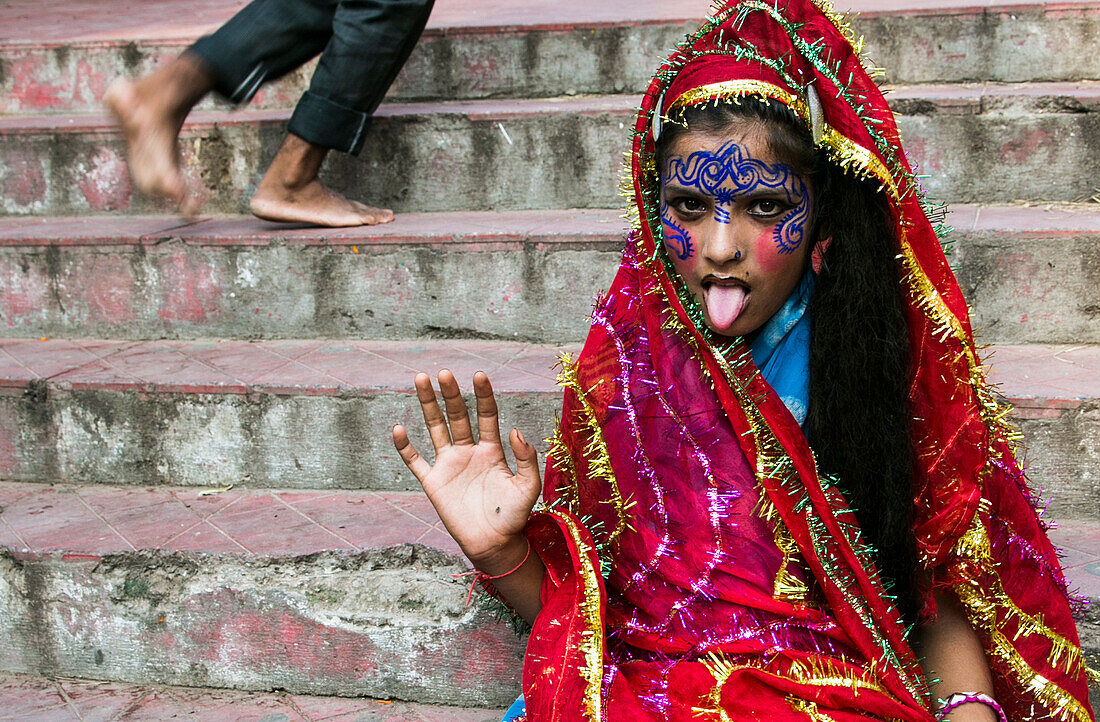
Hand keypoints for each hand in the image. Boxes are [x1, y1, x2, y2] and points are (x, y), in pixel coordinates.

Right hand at [392, 370, 541, 574]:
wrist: (494, 544)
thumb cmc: (514, 516)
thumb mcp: (528, 486)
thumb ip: (525, 458)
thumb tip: (514, 429)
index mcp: (492, 449)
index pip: (487, 415)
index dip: (483, 395)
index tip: (479, 375)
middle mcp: (469, 452)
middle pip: (457, 415)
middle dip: (451, 394)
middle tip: (444, 372)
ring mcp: (449, 465)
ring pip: (436, 428)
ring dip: (428, 405)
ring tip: (421, 380)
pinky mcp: (434, 482)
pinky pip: (416, 461)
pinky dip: (405, 446)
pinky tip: (398, 428)